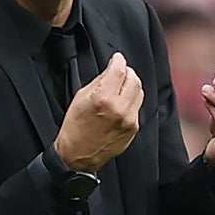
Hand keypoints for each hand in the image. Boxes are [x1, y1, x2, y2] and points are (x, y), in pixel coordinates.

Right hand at [55, 52, 144, 172]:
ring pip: (139, 92)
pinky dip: (130, 101)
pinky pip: (137, 107)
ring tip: (120, 88)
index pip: (119, 70)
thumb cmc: (75, 128)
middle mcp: (119, 109)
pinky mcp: (133, 129)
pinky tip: (120, 104)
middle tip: (119, 72)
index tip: (117, 59)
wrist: (78, 155)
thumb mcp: (81, 97)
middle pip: (134, 79)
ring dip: (131, 86)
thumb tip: (111, 69)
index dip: (118, 60)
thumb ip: (99, 81)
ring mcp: (129, 120)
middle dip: (127, 72)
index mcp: (104, 99)